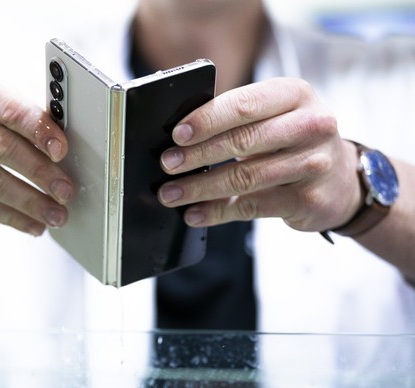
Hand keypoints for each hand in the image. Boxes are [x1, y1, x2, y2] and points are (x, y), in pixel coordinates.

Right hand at [0, 71, 73, 235]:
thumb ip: (21, 117)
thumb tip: (65, 149)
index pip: (9, 108)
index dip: (38, 130)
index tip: (62, 151)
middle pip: (0, 147)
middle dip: (40, 173)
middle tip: (66, 191)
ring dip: (29, 202)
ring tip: (56, 214)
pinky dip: (10, 217)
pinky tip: (32, 224)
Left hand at [157, 77, 360, 231]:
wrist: (342, 178)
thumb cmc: (294, 139)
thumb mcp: (277, 114)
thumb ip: (239, 118)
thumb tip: (181, 137)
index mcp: (295, 94)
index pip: (244, 105)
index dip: (207, 120)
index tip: (177, 135)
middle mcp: (311, 125)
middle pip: (243, 141)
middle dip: (198, 155)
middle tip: (168, 165)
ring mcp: (313, 164)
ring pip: (245, 178)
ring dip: (200, 188)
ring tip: (171, 194)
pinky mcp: (308, 199)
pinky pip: (252, 207)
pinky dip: (217, 211)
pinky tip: (195, 213)